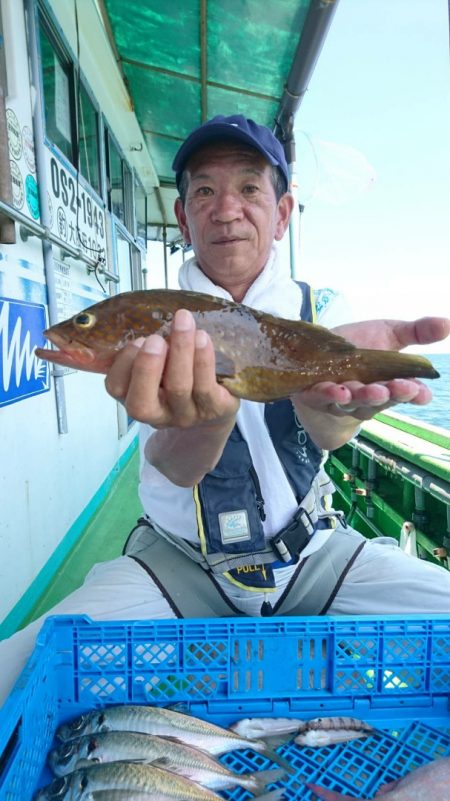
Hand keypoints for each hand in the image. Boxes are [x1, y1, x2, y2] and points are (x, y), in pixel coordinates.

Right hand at [105, 308, 239, 428]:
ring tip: (183, 322)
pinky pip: (206, 387)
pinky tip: (202, 337)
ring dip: (180, 352)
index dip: (123, 363)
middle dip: (146, 367)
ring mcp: (187, 415)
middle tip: (154, 339)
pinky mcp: (215, 409)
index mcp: (138, 399)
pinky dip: (203, 359)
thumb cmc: (181, 377)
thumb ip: (142, 348)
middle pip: (142, 404)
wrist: (218, 404)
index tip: (138, 339)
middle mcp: (160, 414)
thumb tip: (128, 316)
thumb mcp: (158, 367)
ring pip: (178, 388)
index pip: (117, 388)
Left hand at [292, 316, 447, 447]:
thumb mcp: (390, 334)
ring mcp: (342, 400)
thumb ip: (417, 331)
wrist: (316, 353)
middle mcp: (368, 397)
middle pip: (382, 400)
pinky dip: (328, 395)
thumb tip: (447, 324)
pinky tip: (336, 390)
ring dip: (361, 397)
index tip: (421, 393)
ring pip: (353, 403)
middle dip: (391, 394)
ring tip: (369, 390)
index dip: (416, 395)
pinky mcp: (316, 397)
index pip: (409, 394)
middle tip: (397, 388)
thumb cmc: (359, 346)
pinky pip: (322, 399)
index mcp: (391, 384)